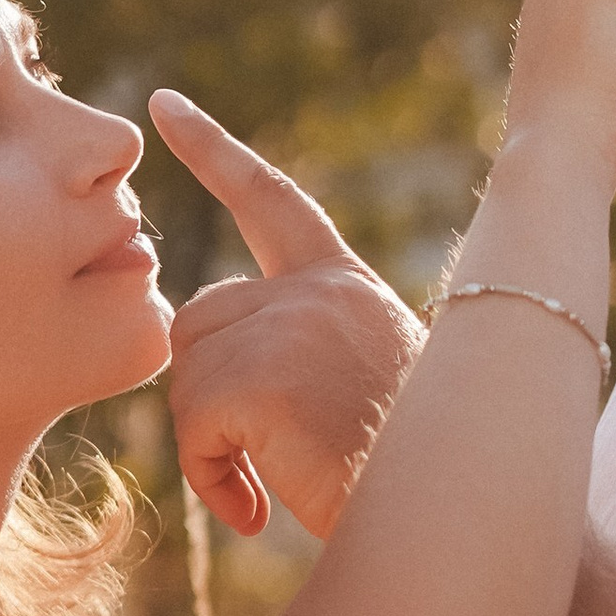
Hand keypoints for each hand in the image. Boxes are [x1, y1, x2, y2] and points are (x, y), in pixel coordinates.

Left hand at [151, 93, 425, 540]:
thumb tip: (209, 371)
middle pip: (199, 317)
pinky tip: (261, 510)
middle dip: (208, 390)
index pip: (269, 198)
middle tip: (256, 454)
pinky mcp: (260, 379)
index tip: (164, 105)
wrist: (451, 508)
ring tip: (272, 484)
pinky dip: (213, 479)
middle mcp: (316, 289)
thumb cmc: (411, 467)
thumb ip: (296, 345)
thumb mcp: (363, 377)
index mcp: (344, 282)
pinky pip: (193, 430)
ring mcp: (289, 326)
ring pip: (189, 373)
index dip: (212, 151)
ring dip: (212, 441)